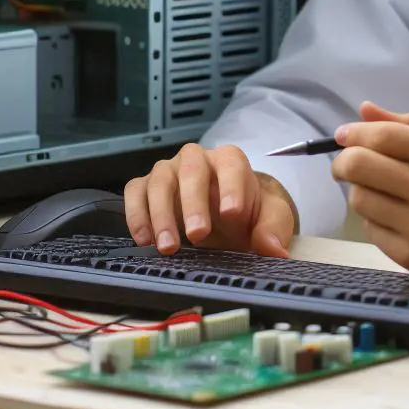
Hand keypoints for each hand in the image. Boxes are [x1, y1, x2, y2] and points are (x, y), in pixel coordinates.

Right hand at [123, 143, 296, 257]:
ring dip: (161, 214)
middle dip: (193, 202)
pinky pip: (135, 191)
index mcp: (230, 160)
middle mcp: (197, 159)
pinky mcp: (147, 187)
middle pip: (191, 168)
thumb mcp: (270, 218)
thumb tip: (274, 249)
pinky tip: (144, 240)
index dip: (231, 186)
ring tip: (170, 247)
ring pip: (159, 180)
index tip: (232, 213)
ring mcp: (169, 171)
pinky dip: (136, 213)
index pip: (231, 163)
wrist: (226, 218)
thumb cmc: (247, 213)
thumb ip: (273, 228)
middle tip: (198, 235)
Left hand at [331, 101, 408, 282]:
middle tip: (347, 162)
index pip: (384, 137)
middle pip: (360, 166)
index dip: (355, 133)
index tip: (344, 134)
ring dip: (360, 189)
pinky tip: (391, 213)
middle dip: (343, 161)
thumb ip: (407, 125)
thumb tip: (364, 111)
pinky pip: (370, 228)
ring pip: (359, 198)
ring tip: (376, 188)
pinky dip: (373, 217)